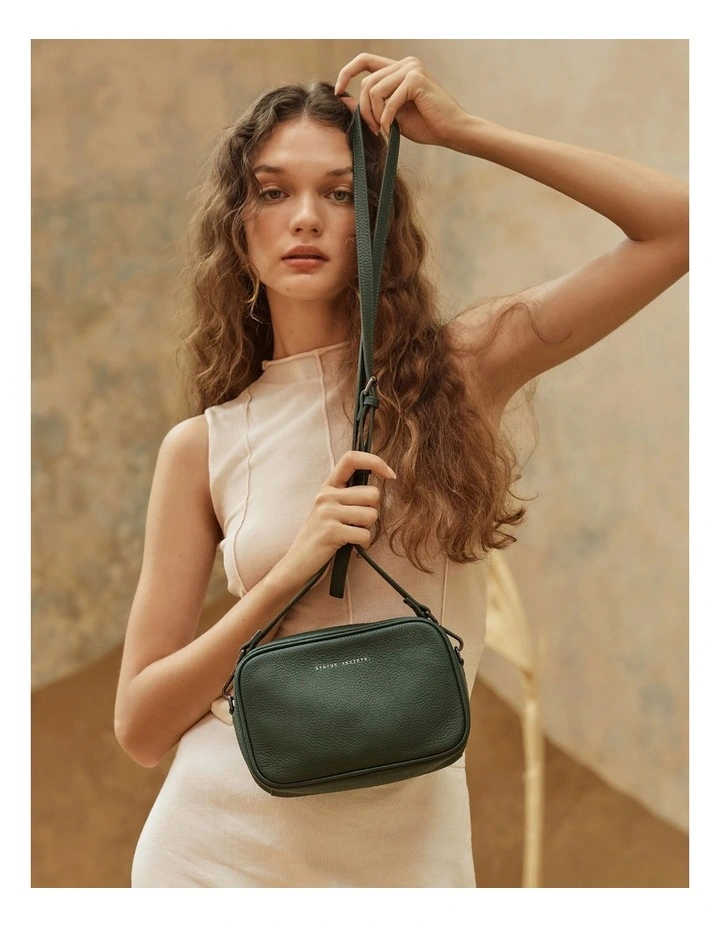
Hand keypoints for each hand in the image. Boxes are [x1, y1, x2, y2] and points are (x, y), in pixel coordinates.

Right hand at [276, 450, 396, 589]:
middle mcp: (326, 495)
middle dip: (372, 511)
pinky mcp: (331, 532)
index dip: (375, 461)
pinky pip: (365, 535)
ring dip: (367, 529)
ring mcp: (327, 513)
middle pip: (372, 494)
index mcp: (328, 487)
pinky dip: (363, 544)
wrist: (296, 563)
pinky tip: (350, 545)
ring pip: (372, 515)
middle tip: (357, 523)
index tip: (390, 474)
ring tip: (351, 534)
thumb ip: (349, 496)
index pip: (352, 459)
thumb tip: (379, 487)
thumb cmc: (320, 537)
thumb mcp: (330, 509)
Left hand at [334, 53, 469, 147]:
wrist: (452, 132)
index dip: (347, 72)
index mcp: (399, 68)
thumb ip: (370, 105)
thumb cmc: (426, 125)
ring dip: (373, 115)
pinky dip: (385, 118)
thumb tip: (342, 98)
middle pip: (367, 82)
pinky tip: (389, 129)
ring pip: (374, 90)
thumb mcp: (390, 115)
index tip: (337, 91)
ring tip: (382, 130)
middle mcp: (405, 63)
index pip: (365, 60)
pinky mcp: (416, 79)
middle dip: (364, 110)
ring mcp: (411, 68)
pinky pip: (388, 100)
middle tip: (372, 129)